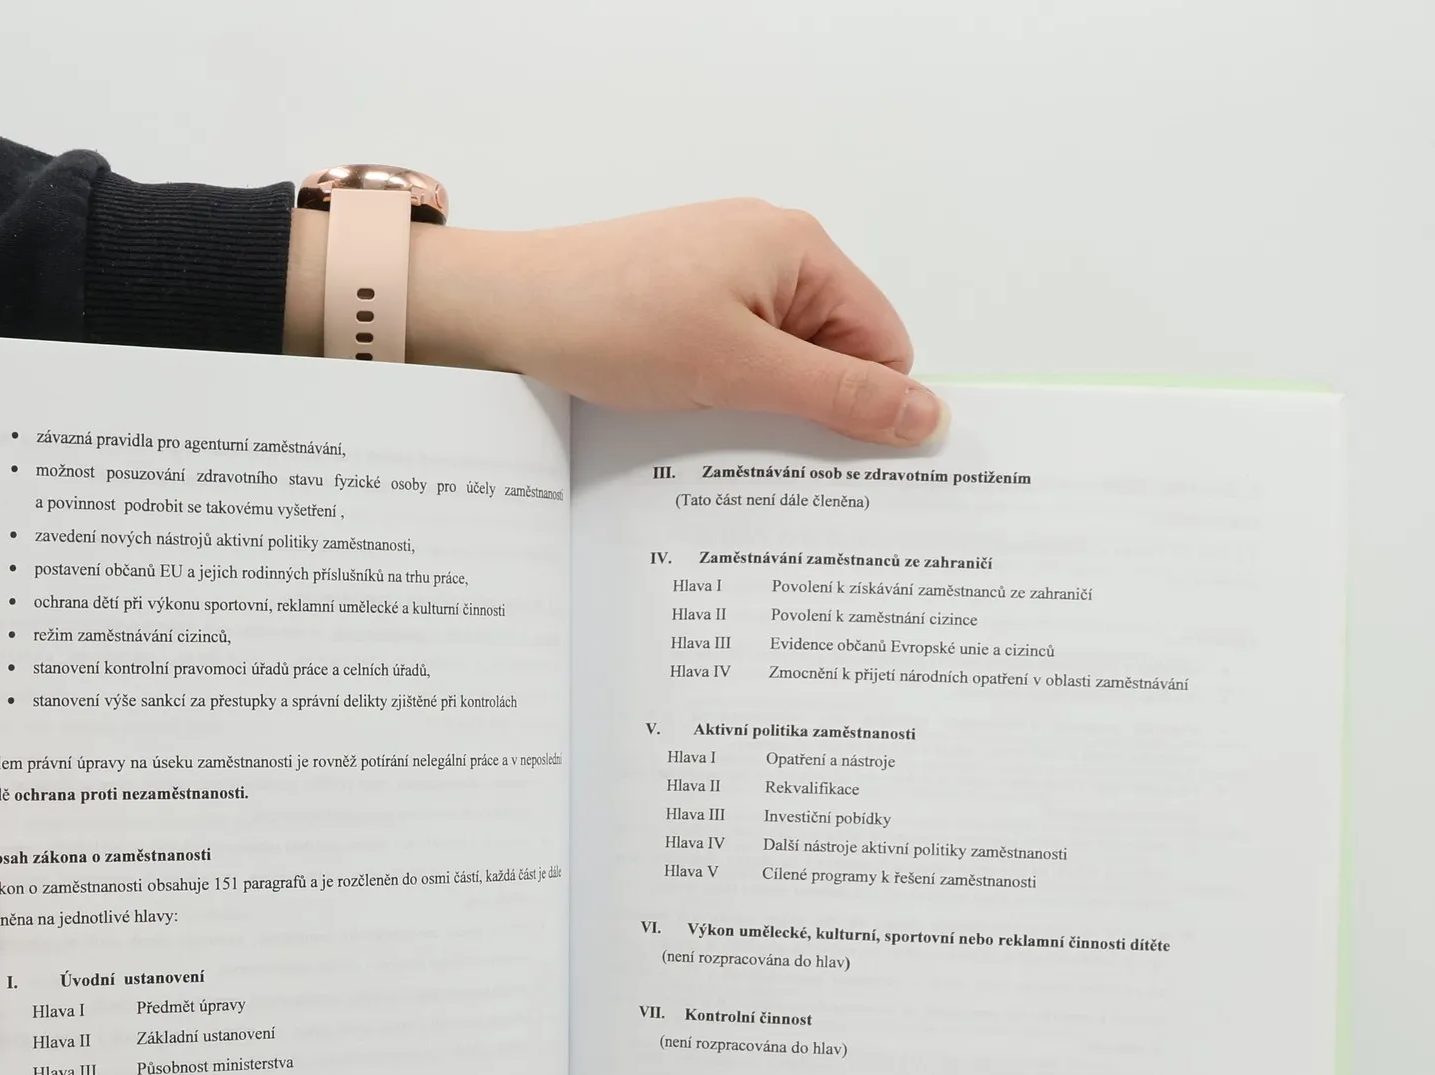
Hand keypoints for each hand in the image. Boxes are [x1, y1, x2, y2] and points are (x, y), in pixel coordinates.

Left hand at [286, 200, 946, 447]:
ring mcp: (726, 276)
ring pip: (784, 364)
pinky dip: (728, 395)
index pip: (883, 343)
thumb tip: (928, 416)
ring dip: (766, 409)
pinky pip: (739, 359)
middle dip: (815, 411)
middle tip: (774, 455)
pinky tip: (695, 418)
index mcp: (801, 250)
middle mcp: (772, 252)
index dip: (867, 407)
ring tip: (723, 431)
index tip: (842, 465)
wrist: (506, 309)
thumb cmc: (615, 322)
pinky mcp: (688, 302)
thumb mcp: (740, 370)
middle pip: (838, 354)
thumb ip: (839, 397)